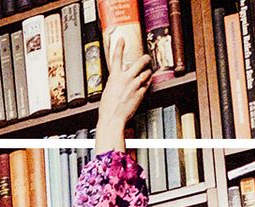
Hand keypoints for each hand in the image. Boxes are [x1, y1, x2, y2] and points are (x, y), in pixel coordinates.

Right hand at [95, 34, 151, 152]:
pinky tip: (145, 84)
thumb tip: (118, 81)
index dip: (119, 46)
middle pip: (140, 61)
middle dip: (145, 58)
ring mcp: (134, 85)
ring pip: (146, 72)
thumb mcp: (108, 92)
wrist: (112, 119)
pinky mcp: (141, 92)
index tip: (121, 39)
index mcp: (114, 77)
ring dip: (147, 73)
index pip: (116, 57)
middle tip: (146, 58)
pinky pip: (147, 84)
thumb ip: (115, 84)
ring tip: (146, 75)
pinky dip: (147, 83)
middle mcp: (125, 78)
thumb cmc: (107, 109)